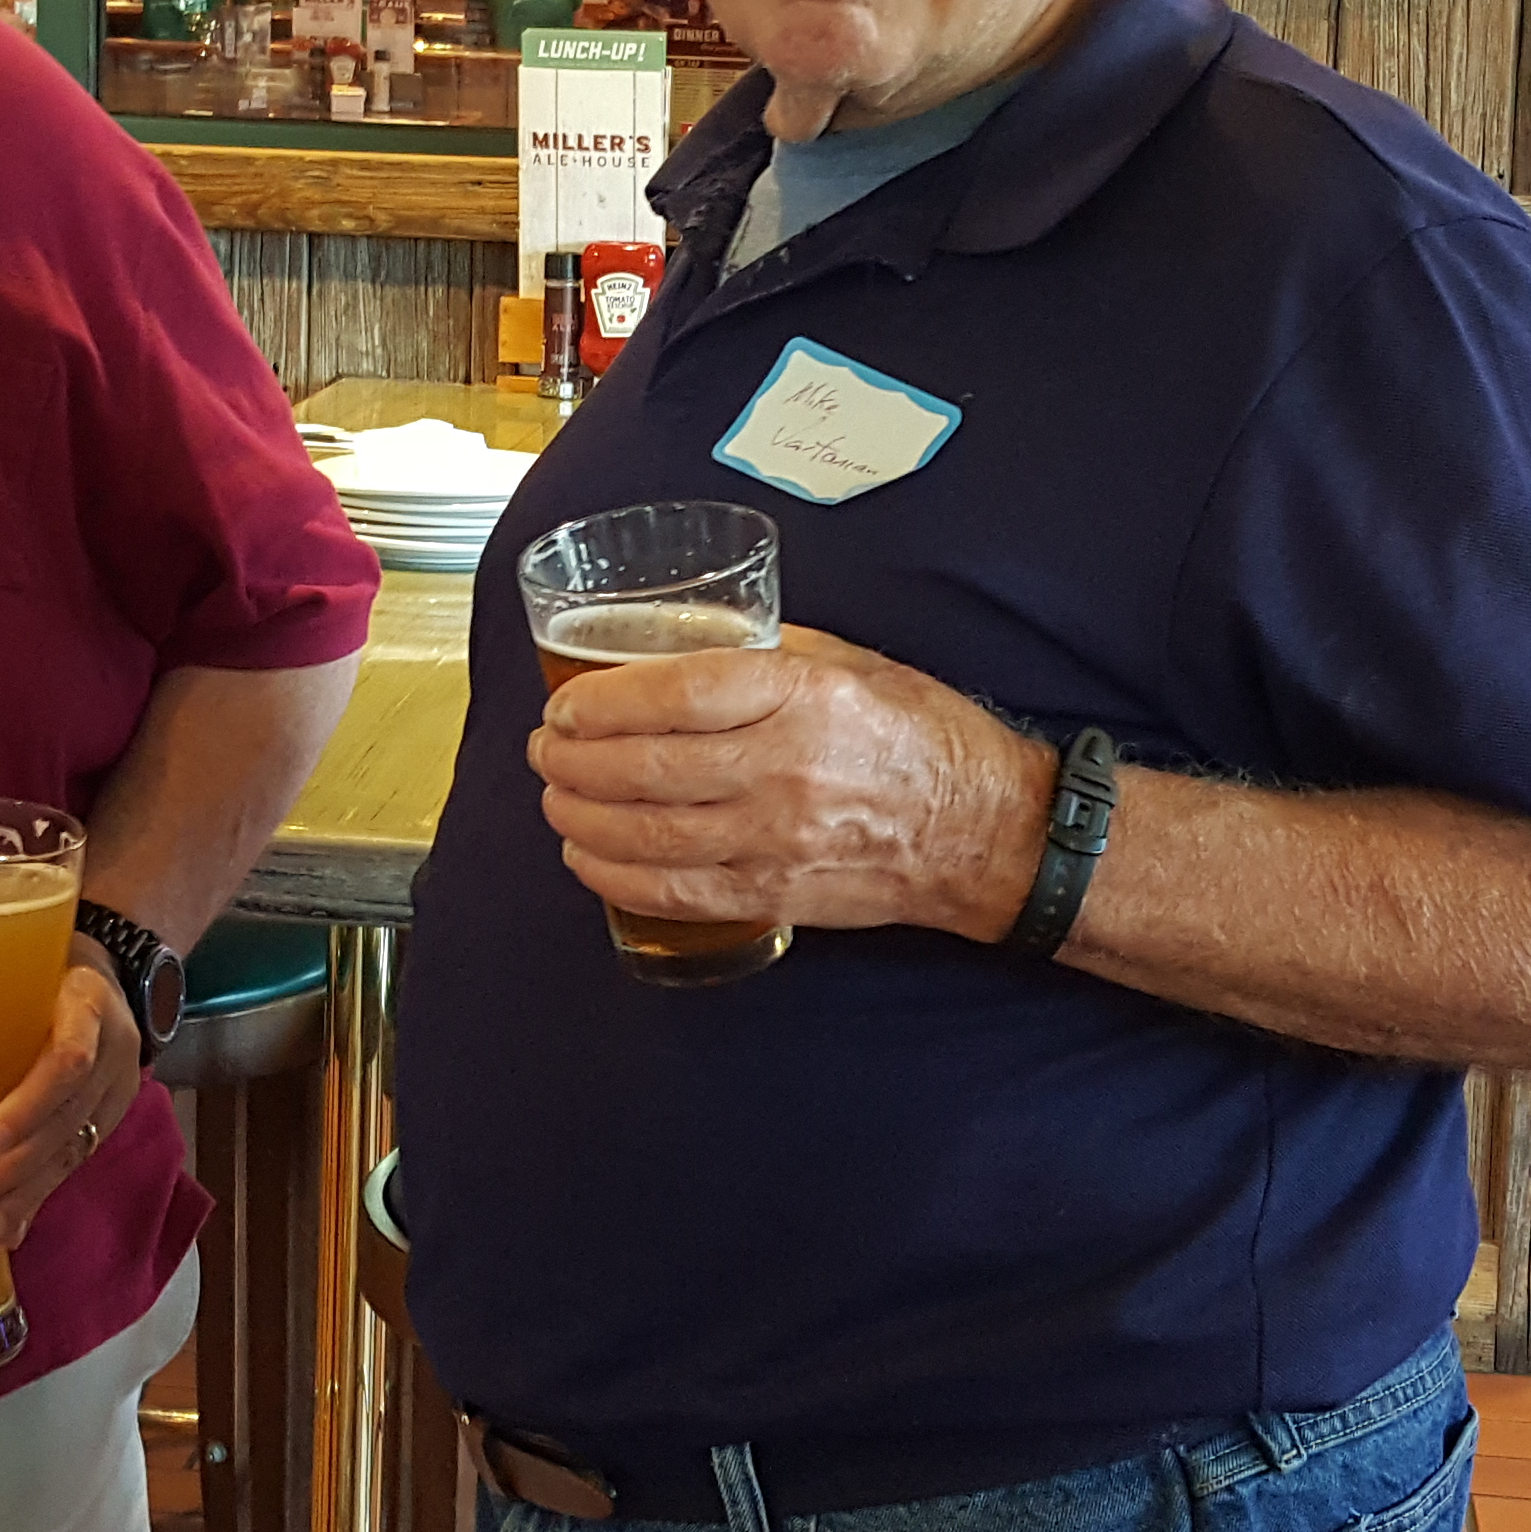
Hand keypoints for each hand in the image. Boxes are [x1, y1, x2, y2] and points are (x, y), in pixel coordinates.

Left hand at [0, 960, 140, 1254]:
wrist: (111, 971)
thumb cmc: (45, 966)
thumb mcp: (14, 969)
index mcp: (88, 1002)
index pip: (70, 1057)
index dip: (30, 1102)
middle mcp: (113, 1050)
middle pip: (68, 1118)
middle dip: (15, 1165)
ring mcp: (116, 1090)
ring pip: (73, 1150)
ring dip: (23, 1195)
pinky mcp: (106, 1120)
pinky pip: (72, 1164)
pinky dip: (35, 1201)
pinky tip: (8, 1233)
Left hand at [526, 623, 1057, 942]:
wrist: (984, 831)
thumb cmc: (922, 735)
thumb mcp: (850, 660)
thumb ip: (765, 649)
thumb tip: (682, 639)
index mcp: (800, 695)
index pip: (675, 695)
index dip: (602, 702)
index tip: (565, 704)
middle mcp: (783, 768)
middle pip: (644, 769)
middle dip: (572, 762)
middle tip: (546, 750)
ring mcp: (778, 839)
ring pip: (647, 835)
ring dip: (580, 817)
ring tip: (554, 799)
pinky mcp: (776, 892)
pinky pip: (675, 892)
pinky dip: (616, 876)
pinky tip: (586, 856)